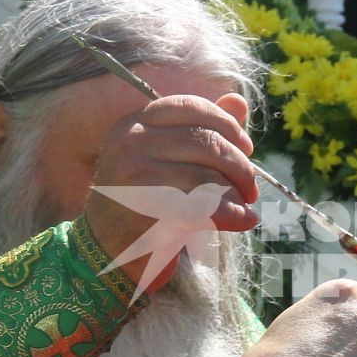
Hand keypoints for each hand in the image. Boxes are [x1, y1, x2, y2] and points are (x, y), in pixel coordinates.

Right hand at [84, 92, 260, 286]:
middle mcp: (131, 144)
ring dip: (238, 192)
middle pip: (207, 140)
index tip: (245, 147)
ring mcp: (138, 176)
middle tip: (251, 187)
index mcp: (133, 124)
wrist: (106, 255)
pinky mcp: (151, 211)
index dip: (226, 124)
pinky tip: (243, 221)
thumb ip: (200, 129)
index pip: (190, 106)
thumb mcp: (164, 160)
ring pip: (210, 173)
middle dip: (240, 164)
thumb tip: (239, 101)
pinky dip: (234, 215)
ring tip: (245, 206)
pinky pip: (208, 205)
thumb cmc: (141, 204)